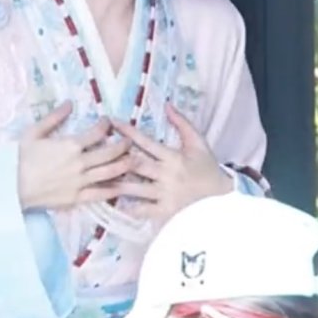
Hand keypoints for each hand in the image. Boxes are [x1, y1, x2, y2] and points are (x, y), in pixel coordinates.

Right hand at [18, 103, 135, 211]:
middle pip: (111, 153)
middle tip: (129, 140)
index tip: (108, 122)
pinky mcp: (77, 198)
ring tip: (133, 160)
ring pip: (111, 173)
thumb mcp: (33, 132)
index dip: (106, 125)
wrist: (10, 186)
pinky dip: (114, 189)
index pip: (98, 132)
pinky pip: (101, 194)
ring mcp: (81, 182)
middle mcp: (80, 163)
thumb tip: (69, 103)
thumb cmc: (20, 158)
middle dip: (123, 145)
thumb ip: (54, 117)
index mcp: (71, 145)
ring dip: (125, 165)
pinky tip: (123, 186)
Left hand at [111, 103, 231, 220]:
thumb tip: (167, 105)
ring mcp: (165, 194)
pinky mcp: (165, 211)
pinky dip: (130, 207)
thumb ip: (182, 124)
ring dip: (116, 183)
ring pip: (134, 188)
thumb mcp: (198, 143)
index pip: (146, 142)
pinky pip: (143, 210)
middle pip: (135, 165)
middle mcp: (166, 175)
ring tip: (99, 179)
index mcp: (173, 157)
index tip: (111, 122)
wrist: (222, 199)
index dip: (127, 132)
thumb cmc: (208, 169)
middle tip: (96, 153)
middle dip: (115, 158)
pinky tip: (117, 203)